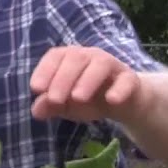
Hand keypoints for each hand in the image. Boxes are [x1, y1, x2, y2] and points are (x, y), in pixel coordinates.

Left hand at [29, 46, 147, 123]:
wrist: (125, 103)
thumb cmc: (90, 99)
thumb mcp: (67, 105)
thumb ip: (51, 106)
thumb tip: (36, 111)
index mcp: (71, 59)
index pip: (56, 56)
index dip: (44, 70)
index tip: (36, 88)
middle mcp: (91, 57)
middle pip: (76, 58)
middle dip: (63, 78)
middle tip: (54, 99)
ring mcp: (112, 66)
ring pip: (101, 65)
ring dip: (88, 80)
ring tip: (77, 98)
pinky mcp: (130, 80)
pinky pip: (126, 80)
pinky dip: (119, 89)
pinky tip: (111, 100)